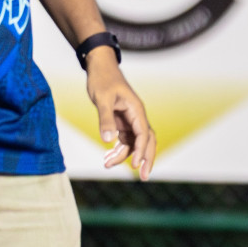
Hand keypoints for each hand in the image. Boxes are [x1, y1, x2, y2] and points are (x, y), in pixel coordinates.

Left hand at [87, 52, 155, 179]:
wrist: (100, 69)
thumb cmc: (102, 80)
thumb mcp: (102, 99)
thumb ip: (105, 119)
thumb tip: (108, 141)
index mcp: (136, 110)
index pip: (144, 134)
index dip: (141, 150)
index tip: (135, 165)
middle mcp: (137, 117)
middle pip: (147, 141)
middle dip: (145, 159)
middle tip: (142, 177)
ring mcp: (130, 120)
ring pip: (134, 143)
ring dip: (125, 156)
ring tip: (107, 165)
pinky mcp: (122, 122)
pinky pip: (125, 140)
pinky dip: (118, 150)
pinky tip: (106, 158)